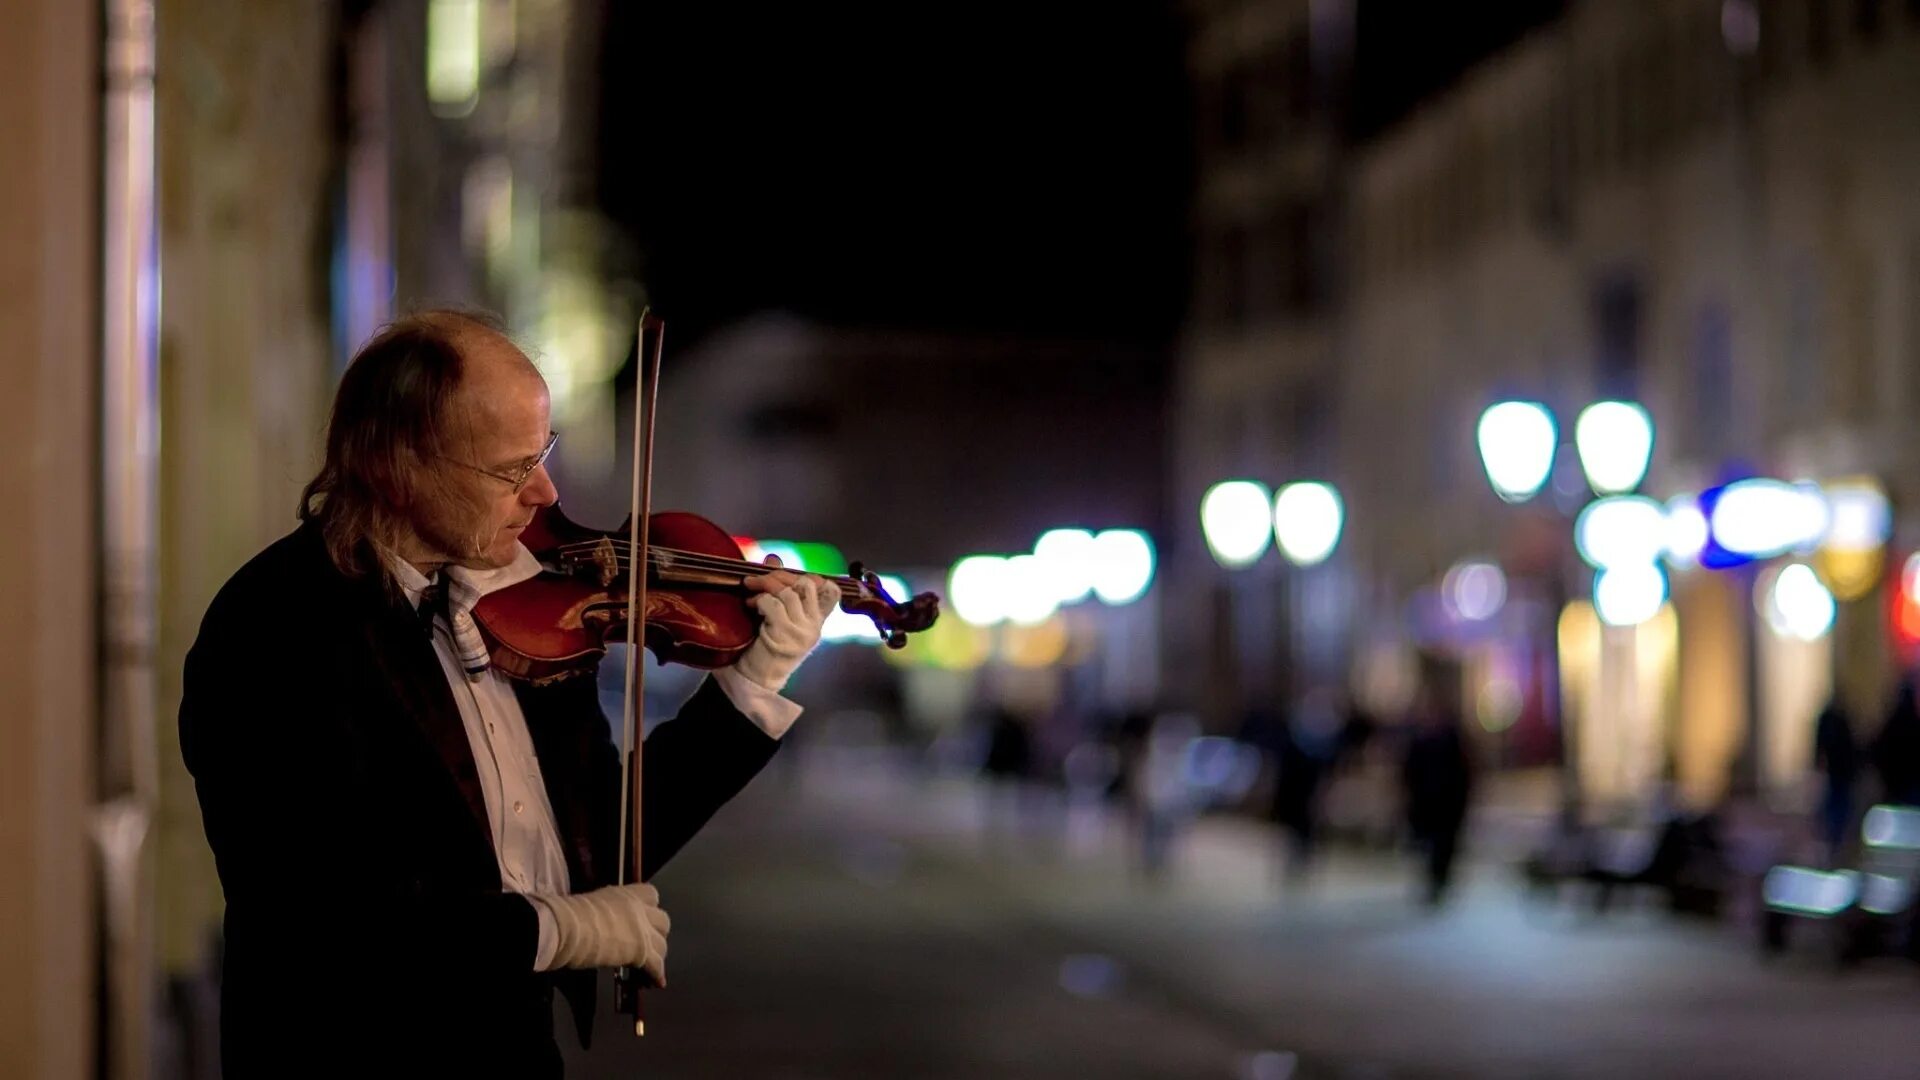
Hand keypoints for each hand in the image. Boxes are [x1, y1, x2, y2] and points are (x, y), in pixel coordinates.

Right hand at [537, 882, 669, 984]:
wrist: (568, 926)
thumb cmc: (571, 915)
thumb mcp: (594, 905)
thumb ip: (607, 912)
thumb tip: (604, 923)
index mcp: (628, 894)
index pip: (651, 895)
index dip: (648, 908)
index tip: (641, 918)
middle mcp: (640, 909)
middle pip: (663, 921)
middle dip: (656, 933)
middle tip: (645, 943)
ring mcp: (643, 930)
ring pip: (662, 945)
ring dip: (656, 955)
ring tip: (648, 966)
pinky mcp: (642, 952)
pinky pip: (656, 966)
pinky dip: (656, 975)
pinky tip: (656, 982)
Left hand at [733, 554, 836, 691]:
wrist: (754, 679)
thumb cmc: (763, 645)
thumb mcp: (775, 614)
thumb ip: (778, 587)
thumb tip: (773, 558)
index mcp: (816, 622)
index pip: (831, 590)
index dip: (813, 577)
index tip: (789, 578)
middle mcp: (814, 626)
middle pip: (806, 583)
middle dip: (780, 575)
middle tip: (757, 580)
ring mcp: (801, 631)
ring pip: (787, 592)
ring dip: (764, 586)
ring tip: (751, 594)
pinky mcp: (785, 635)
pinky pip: (773, 604)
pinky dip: (759, 600)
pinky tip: (751, 607)